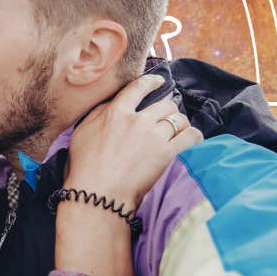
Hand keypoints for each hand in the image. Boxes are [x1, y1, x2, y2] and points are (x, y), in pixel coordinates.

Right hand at [53, 74, 201, 275]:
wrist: (98, 193)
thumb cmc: (84, 166)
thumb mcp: (82, 132)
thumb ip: (98, 113)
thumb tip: (112, 104)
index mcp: (116, 112)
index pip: (138, 88)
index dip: (152, 82)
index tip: (159, 82)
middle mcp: (138, 120)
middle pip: (165, 104)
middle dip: (169, 110)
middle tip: (168, 118)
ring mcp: (154, 137)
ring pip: (179, 119)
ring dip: (181, 123)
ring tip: (180, 131)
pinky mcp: (167, 154)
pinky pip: (191, 136)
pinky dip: (194, 136)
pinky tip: (192, 140)